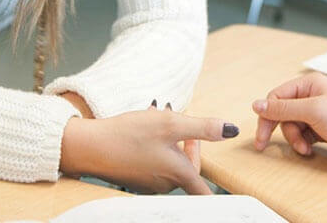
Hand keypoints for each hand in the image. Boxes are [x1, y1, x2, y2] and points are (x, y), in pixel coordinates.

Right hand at [59, 104, 237, 193]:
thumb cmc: (129, 134)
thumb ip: (203, 127)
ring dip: (171, 143)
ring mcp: (150, 184)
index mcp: (178, 173)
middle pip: (190, 168)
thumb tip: (231, 130)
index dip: (219, 196)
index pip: (206, 192)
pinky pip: (155, 164)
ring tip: (158, 120)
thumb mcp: (170, 123)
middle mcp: (166, 184)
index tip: (237, 205)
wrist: (89, 146)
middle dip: (190, 144)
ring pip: (172, 163)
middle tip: (180, 123)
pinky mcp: (136, 179)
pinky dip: (156, 148)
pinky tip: (144, 132)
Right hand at [251, 72, 326, 166]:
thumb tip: (256, 104)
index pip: (276, 97)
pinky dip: (302, 143)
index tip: (262, 135)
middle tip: (264, 145)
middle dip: (280, 129)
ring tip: (305, 147)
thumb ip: (283, 108)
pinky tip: (310, 149)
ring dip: (294, 139)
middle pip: (281, 112)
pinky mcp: (322, 128)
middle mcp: (312, 96)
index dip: (267, 115)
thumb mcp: (312, 111)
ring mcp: (317, 112)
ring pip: (291, 125)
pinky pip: (302, 134)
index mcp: (309, 84)